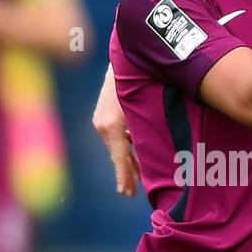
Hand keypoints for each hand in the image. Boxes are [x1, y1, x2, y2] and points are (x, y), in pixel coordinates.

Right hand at [93, 70, 140, 196]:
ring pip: (117, 146)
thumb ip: (144, 132)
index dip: (123, 176)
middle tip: (130, 193)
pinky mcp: (104, 116)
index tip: (125, 192)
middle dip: (125, 174)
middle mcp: (103, 125)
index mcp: (112, 126)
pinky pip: (116, 136)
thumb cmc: (137, 83)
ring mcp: (102, 120)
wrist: (123, 59)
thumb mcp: (143, 109)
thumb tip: (150, 154)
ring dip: (126, 161)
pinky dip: (124, 147)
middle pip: (117, 155)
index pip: (119, 158)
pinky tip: (132, 156)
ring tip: (134, 179)